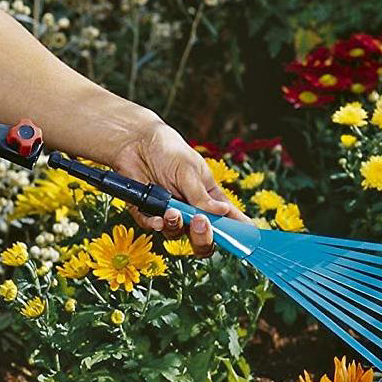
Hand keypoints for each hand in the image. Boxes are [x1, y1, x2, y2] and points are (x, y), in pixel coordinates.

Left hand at [111, 116, 253, 256]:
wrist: (136, 141)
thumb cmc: (169, 151)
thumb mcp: (190, 170)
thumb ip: (201, 196)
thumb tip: (222, 212)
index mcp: (209, 197)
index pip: (228, 219)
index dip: (238, 232)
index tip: (246, 241)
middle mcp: (191, 210)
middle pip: (203, 237)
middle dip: (203, 237)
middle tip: (200, 223)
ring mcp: (170, 213)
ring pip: (177, 235)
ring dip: (177, 226)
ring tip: (172, 212)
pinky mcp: (147, 213)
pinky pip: (153, 227)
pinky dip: (156, 225)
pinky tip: (158, 219)